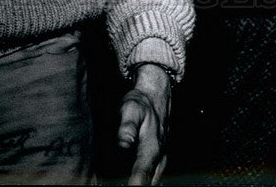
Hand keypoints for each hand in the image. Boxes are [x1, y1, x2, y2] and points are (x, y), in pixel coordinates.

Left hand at [117, 63, 171, 185]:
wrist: (155, 97)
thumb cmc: (141, 103)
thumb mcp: (131, 108)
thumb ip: (127, 126)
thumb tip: (123, 143)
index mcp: (152, 150)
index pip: (141, 176)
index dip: (133, 185)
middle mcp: (159, 160)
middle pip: (147, 183)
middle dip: (132, 185)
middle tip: (115, 182)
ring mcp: (160, 163)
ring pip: (150, 182)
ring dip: (137, 182)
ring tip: (117, 180)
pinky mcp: (157, 163)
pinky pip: (150, 178)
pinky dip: (140, 180)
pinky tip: (123, 178)